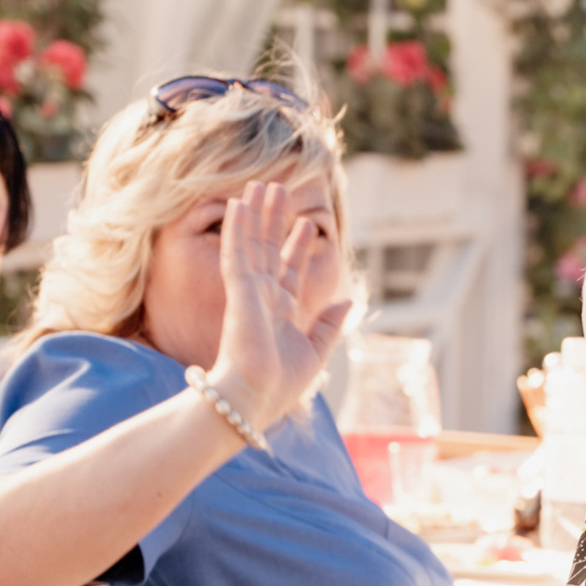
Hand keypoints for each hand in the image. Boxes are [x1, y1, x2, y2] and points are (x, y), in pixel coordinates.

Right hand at [207, 181, 353, 434]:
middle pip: (268, 249)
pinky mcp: (239, 294)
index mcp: (281, 312)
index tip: (307, 223)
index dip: (297, 245)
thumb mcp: (315, 352)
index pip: (290, 269)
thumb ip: (330, 325)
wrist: (255, 400)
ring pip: (251, 244)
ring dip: (255, 214)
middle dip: (274, 219)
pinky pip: (236, 254)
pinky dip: (238, 229)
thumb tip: (348, 302)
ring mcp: (249, 294)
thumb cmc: (280, 386)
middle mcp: (264, 298)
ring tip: (261, 185)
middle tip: (279, 190)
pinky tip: (240, 204)